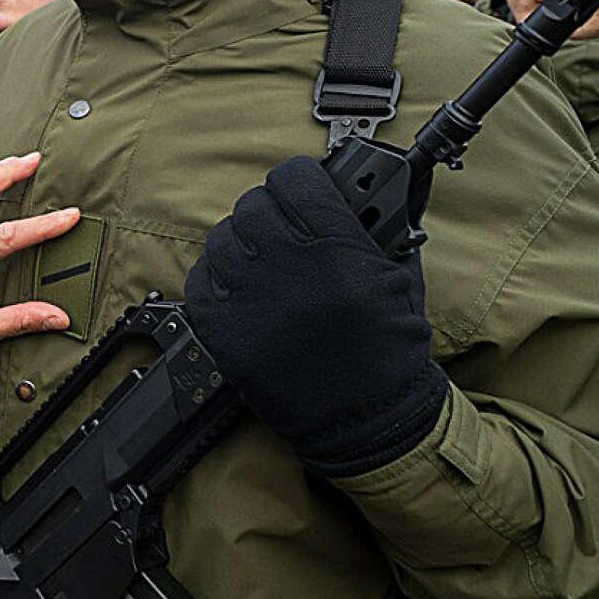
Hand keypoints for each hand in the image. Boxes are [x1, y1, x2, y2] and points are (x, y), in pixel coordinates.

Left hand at [183, 156, 447, 477]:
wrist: (368, 418)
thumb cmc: (389, 350)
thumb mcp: (397, 276)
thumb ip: (370, 227)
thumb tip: (348, 191)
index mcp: (338, 248)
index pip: (296, 179)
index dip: (299, 180)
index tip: (302, 186)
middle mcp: (288, 267)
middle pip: (254, 205)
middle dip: (269, 210)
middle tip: (282, 225)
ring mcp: (249, 298)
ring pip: (222, 238)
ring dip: (240, 243)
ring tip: (262, 259)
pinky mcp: (222, 329)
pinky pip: (200, 278)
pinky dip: (217, 276)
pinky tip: (240, 287)